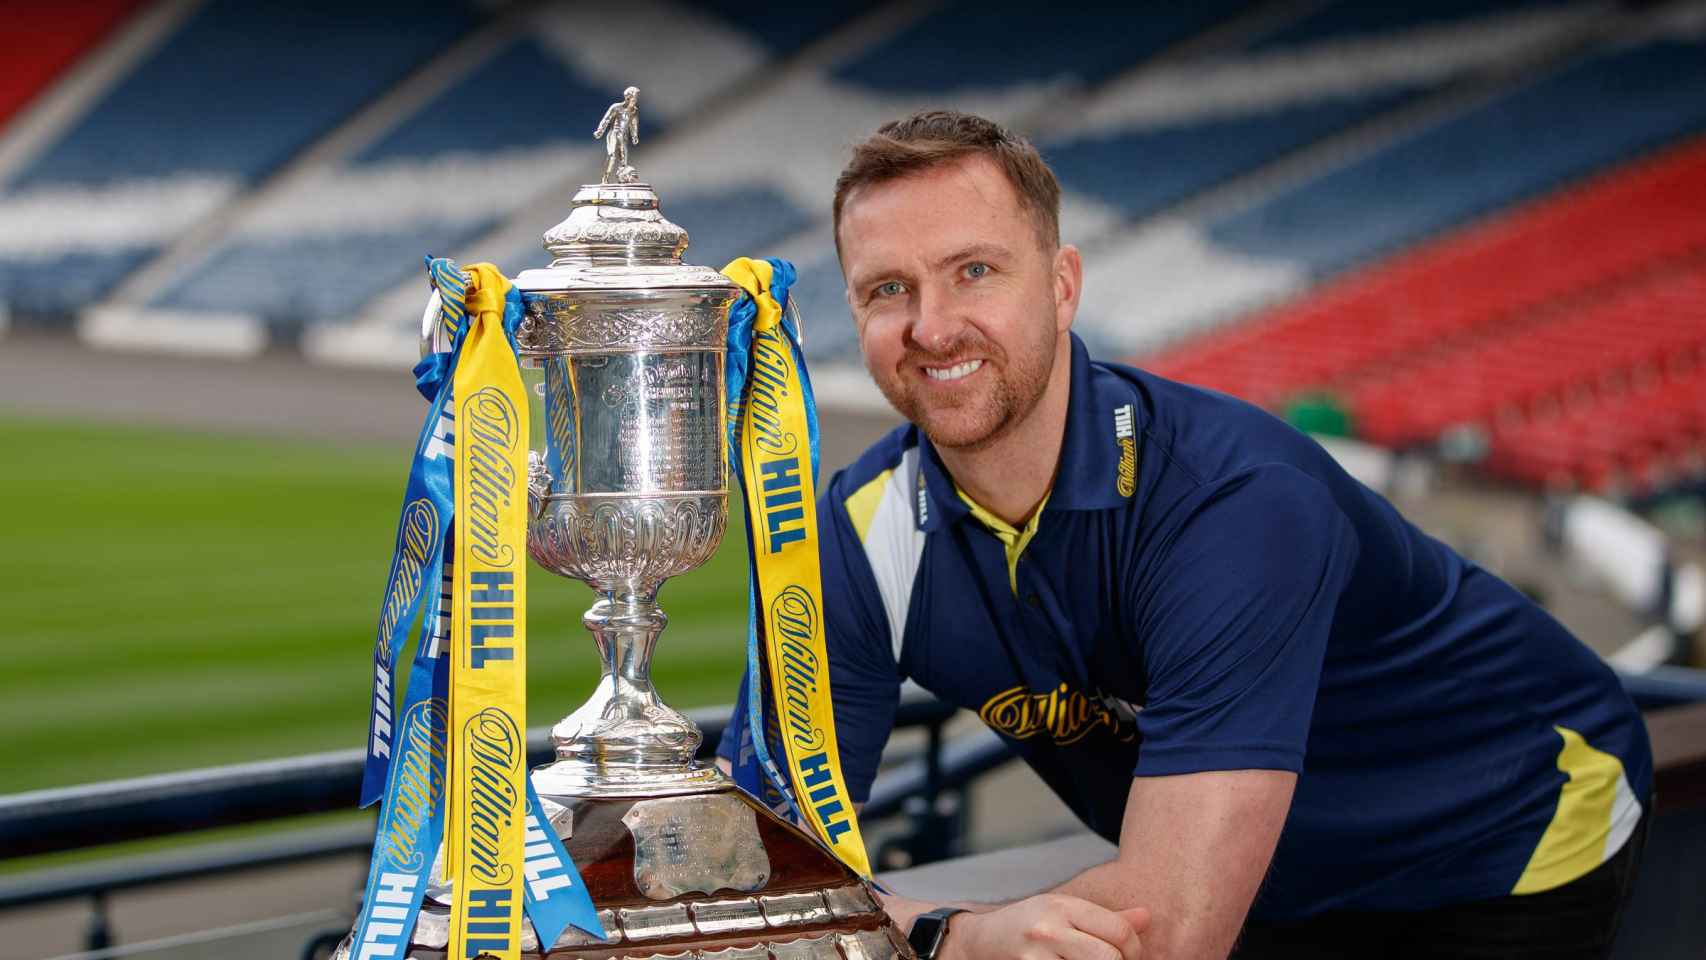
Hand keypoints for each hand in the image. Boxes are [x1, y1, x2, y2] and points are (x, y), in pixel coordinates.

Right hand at [941, 894, 1150, 959]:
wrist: (981, 940)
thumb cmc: (1030, 925)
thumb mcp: (1065, 912)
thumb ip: (1108, 918)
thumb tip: (1148, 917)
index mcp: (1064, 906)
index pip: (1119, 931)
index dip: (1136, 949)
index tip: (1132, 956)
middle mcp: (1049, 928)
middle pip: (1110, 958)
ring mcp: (1037, 956)